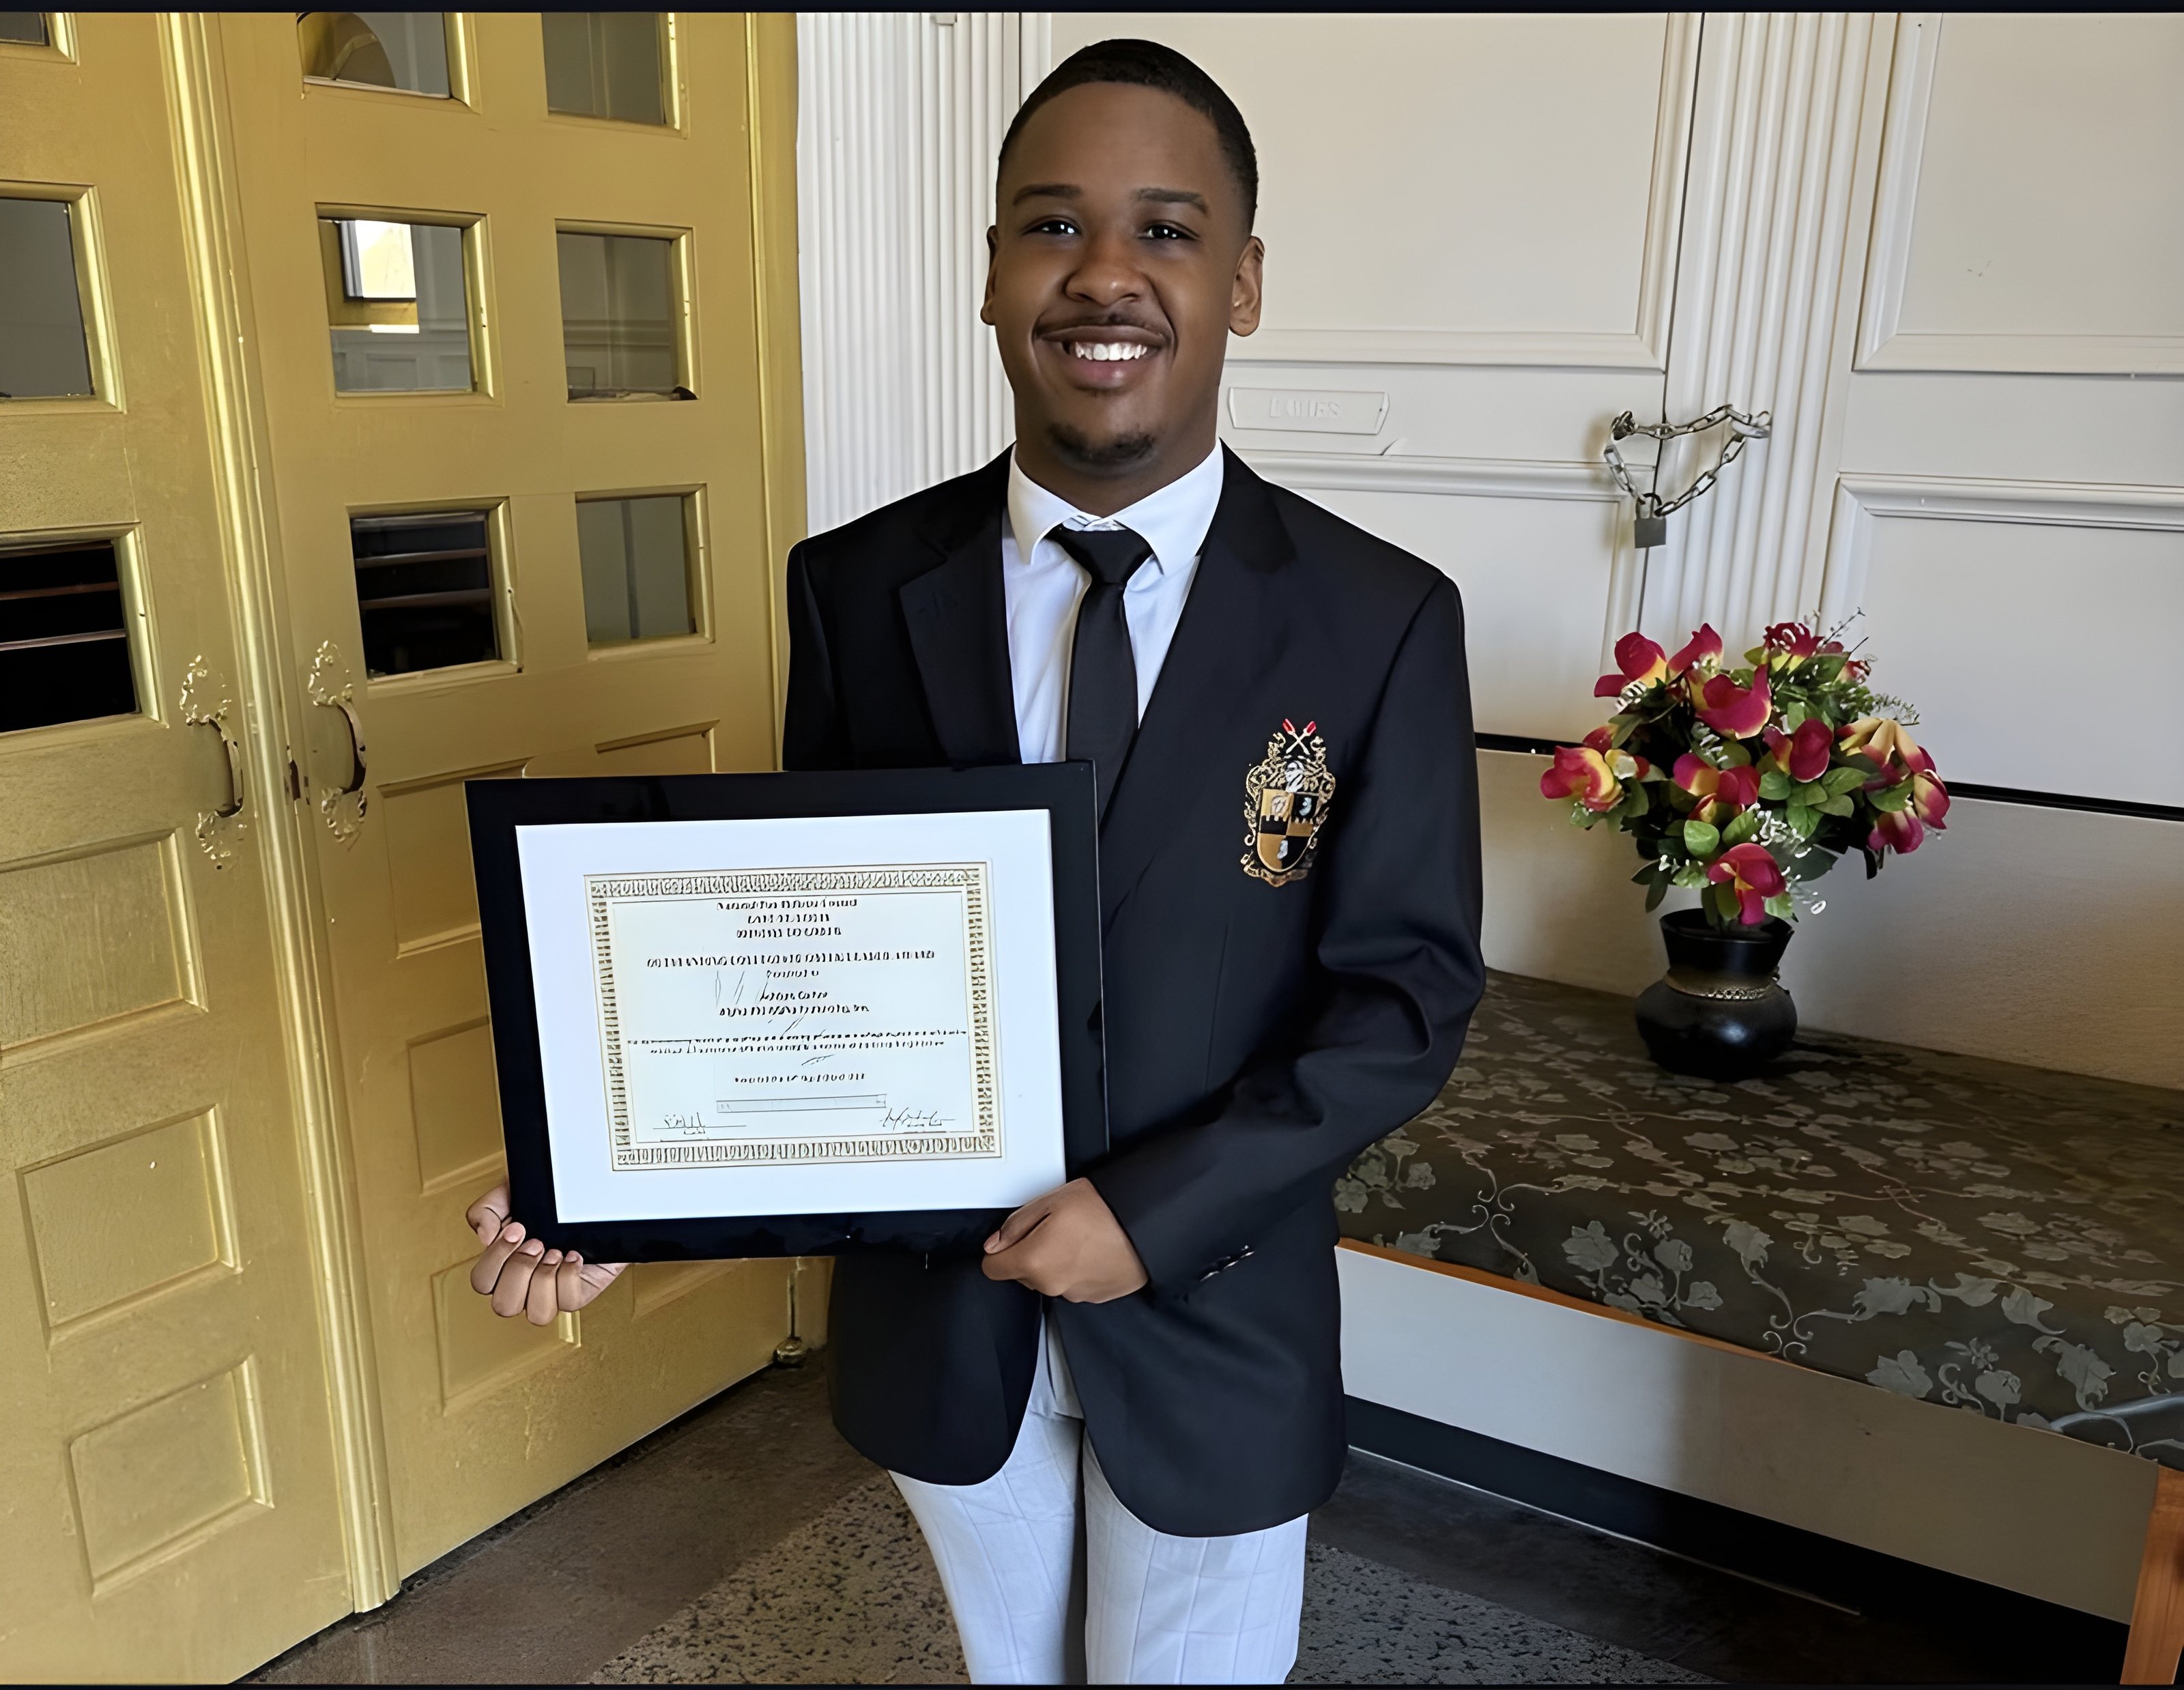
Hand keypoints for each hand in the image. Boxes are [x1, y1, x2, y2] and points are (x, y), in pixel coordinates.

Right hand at [466, 1183, 626, 1325]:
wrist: (591, 1196)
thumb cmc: (548, 1201)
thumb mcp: (511, 1193)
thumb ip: (487, 1210)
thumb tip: (486, 1237)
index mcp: (502, 1265)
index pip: (482, 1282)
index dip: (496, 1259)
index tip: (516, 1228)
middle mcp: (523, 1284)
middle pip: (504, 1306)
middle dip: (520, 1270)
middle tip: (538, 1242)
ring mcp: (551, 1292)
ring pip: (538, 1315)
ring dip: (545, 1279)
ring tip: (556, 1251)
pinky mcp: (577, 1292)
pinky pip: (570, 1302)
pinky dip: (570, 1277)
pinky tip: (574, 1255)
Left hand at [980, 1177, 1146, 1302]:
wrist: (1147, 1225)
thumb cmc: (1104, 1210)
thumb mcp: (1050, 1201)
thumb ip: (1015, 1225)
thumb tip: (995, 1243)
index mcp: (1034, 1261)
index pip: (992, 1269)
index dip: (999, 1251)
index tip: (1010, 1239)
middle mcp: (1051, 1285)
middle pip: (1022, 1274)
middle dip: (1030, 1253)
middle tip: (1053, 1228)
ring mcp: (1075, 1294)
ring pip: (1049, 1279)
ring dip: (1055, 1262)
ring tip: (1079, 1236)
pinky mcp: (1095, 1297)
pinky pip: (1074, 1284)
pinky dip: (1078, 1270)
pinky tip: (1092, 1249)